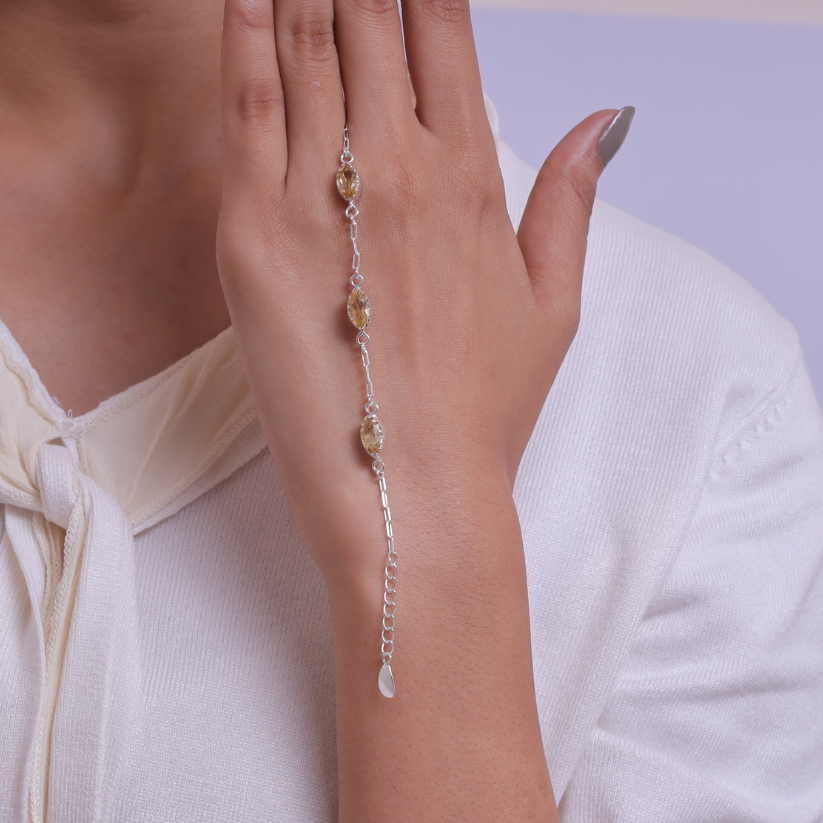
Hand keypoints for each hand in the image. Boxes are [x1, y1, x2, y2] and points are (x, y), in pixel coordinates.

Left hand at [216, 0, 626, 819]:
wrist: (412, 492)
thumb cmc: (480, 410)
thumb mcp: (553, 305)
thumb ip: (573, 200)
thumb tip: (603, 123)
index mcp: (470, 177)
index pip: (442, 28)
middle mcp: (397, 169)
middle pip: (368, 19)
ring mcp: (320, 197)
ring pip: (304, 45)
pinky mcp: (253, 236)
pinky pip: (244, 107)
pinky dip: (241, 37)